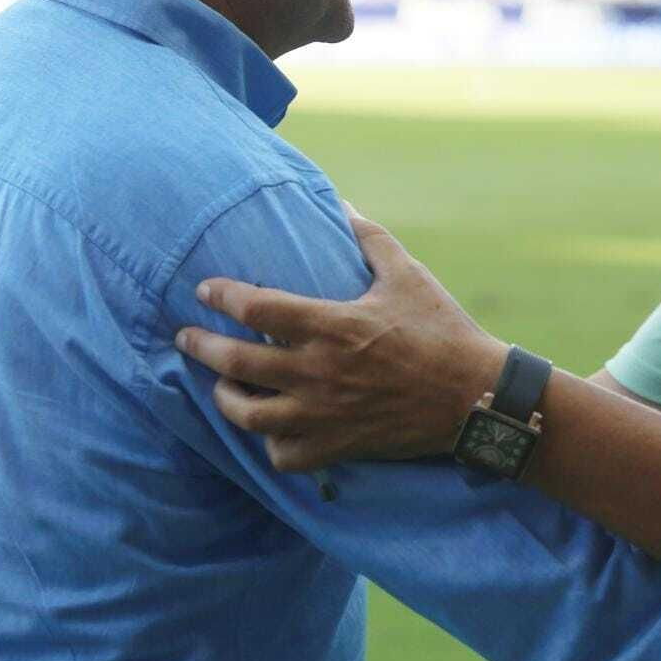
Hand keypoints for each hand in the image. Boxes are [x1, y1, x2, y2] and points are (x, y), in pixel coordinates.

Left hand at [174, 207, 509, 469]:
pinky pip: (284, 455)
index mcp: (332, 325)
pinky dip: (271, 444)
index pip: (255, 308)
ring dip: (227, 399)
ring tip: (221, 386)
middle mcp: (318, 372)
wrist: (475, 397)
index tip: (205, 290)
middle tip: (185, 338)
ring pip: (249, 415)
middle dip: (201, 347)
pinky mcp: (338, 447)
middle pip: (236, 363)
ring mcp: (324, 415)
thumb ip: (369, 239)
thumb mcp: (407, 275)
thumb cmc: (442, 330)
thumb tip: (342, 204)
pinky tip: (271, 430)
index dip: (221, 296)